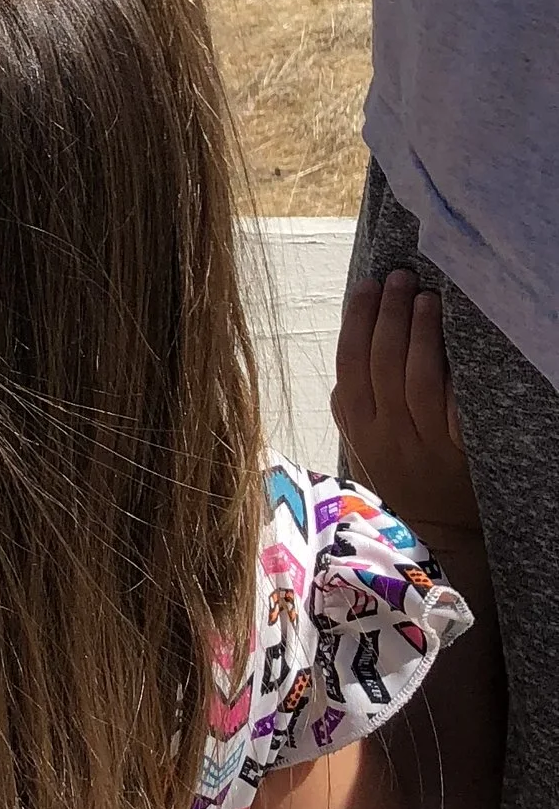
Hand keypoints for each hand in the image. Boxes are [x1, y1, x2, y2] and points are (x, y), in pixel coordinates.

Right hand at [334, 269, 475, 545]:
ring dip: (420, 334)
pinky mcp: (458, 451)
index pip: (350, 363)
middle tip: (400, 277)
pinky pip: (454, 407)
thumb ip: (355, 400)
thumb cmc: (397, 476)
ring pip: (416, 379)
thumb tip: (352, 342)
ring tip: (427, 298)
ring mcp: (423, 442)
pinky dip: (453, 373)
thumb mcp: (362, 439)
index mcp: (357, 425)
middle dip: (389, 315)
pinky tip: (457, 344)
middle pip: (382, 364)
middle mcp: (386, 432)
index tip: (367, 285)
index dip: (357, 321)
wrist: (434, 530)